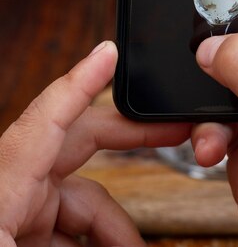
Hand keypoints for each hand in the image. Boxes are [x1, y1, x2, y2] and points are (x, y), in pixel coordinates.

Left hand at [0, 41, 190, 245]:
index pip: (49, 117)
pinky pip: (68, 226)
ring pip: (85, 198)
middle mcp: (10, 187)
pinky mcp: (17, 229)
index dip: (83, 79)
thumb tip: (131, 244)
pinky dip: (95, 239)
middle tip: (176, 134)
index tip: (109, 53)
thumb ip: (73, 240)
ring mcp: (15, 209)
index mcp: (3, 183)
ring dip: (118, 225)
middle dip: (133, 139)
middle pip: (82, 143)